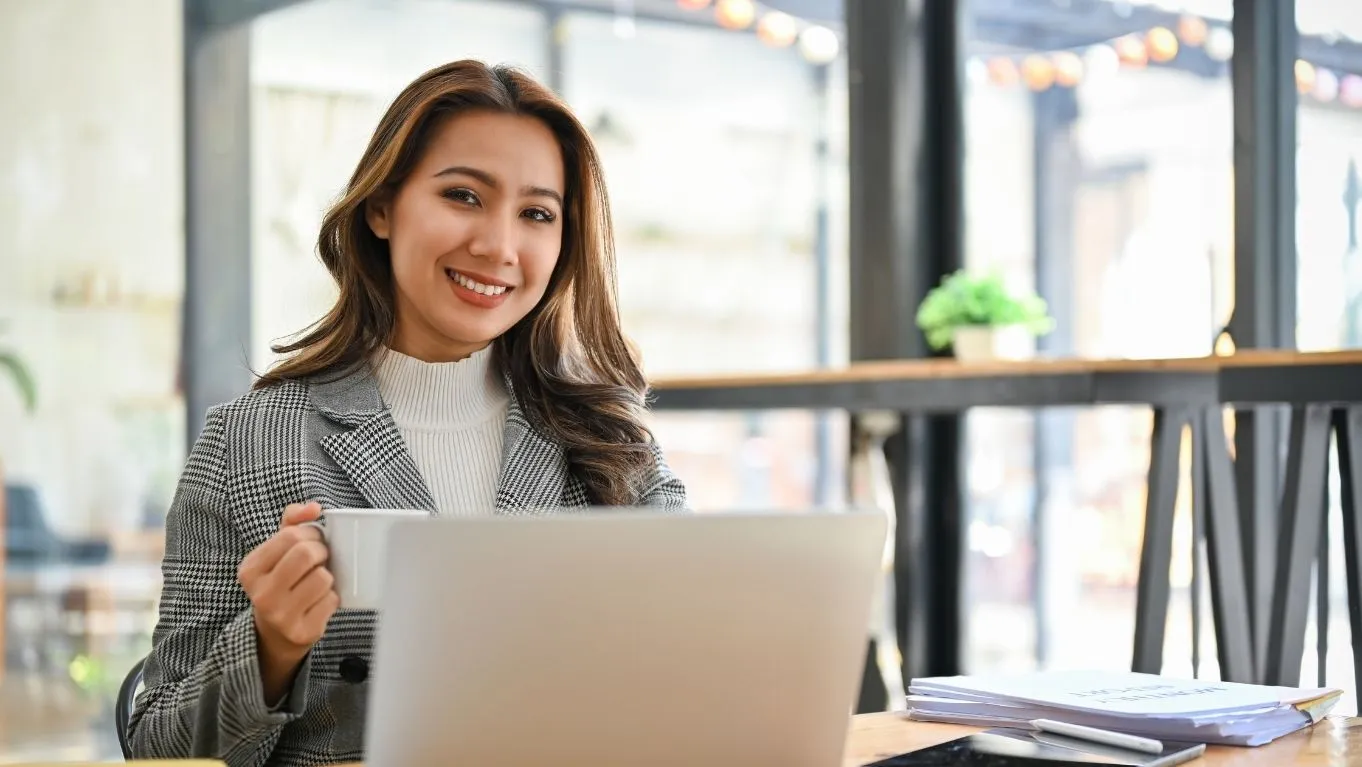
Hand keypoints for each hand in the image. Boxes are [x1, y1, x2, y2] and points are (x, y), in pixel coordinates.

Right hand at [237, 501, 337, 702]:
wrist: (276, 633)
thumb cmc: (282, 581)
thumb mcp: (276, 551)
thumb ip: (291, 522)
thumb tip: (313, 507)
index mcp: (250, 569)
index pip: (290, 536)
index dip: (311, 534)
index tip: (313, 541)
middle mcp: (260, 594)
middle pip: (306, 554)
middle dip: (321, 552)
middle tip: (321, 559)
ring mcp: (280, 616)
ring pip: (323, 578)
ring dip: (328, 577)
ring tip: (317, 582)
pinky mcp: (301, 632)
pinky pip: (332, 601)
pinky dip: (332, 598)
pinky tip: (319, 602)